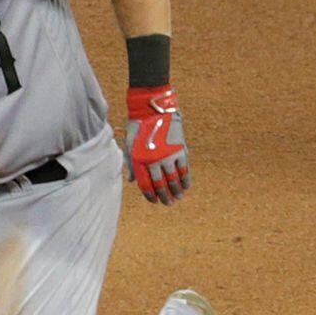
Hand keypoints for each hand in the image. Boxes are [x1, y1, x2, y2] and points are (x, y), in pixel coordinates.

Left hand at [125, 85, 189, 204]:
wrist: (153, 111)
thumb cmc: (138, 128)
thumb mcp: (129, 145)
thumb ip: (131, 164)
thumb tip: (132, 181)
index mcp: (139, 160)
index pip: (145, 184)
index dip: (150, 195)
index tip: (154, 201)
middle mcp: (154, 160)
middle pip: (160, 184)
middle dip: (164, 196)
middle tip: (168, 203)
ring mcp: (168, 156)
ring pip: (174, 179)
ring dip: (176, 191)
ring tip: (178, 198)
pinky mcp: (180, 150)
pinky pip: (184, 169)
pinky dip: (185, 179)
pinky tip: (186, 186)